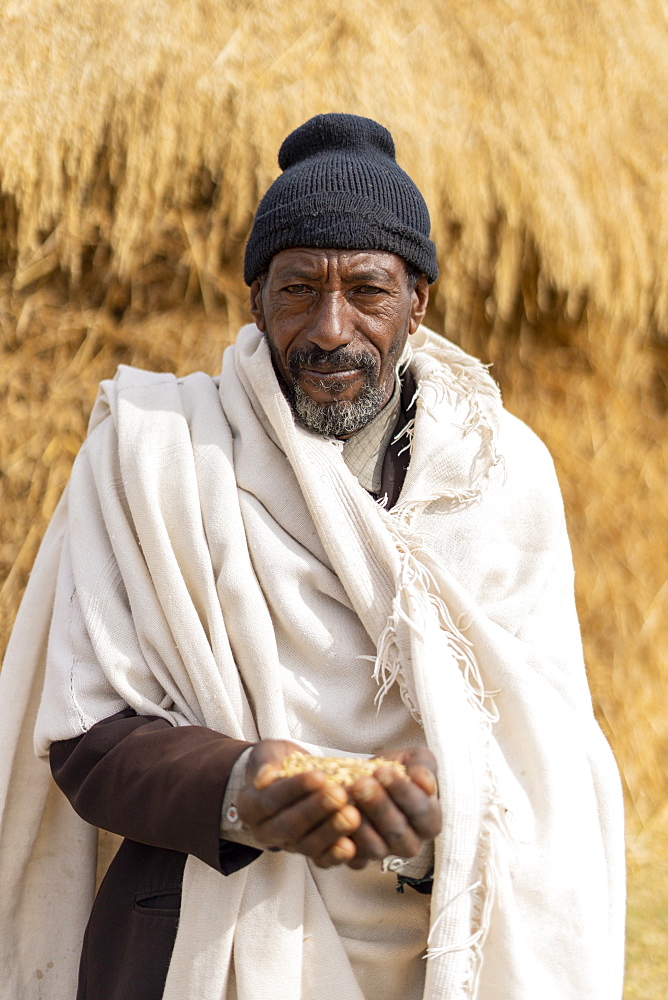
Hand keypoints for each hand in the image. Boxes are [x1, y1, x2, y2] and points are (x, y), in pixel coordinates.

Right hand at [236, 739, 363, 867]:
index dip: (295, 789)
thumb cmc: (279, 761)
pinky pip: (320, 860)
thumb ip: (265, 762)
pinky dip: (335, 855)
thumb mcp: (269, 752)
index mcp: (250, 806)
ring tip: (352, 815)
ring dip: (330, 831)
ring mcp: (287, 845)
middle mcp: (264, 831)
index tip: (319, 776)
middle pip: (289, 826)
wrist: (289, 774)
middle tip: (339, 795)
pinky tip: (351, 846)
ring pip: (306, 845)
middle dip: (315, 810)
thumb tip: (264, 777)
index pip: (271, 800)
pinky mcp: (308, 853)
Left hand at [345, 747, 440, 869]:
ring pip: (374, 847)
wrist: (371, 779)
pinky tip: (334, 815)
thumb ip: (424, 768)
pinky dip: (341, 840)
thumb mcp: (416, 760)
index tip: (384, 770)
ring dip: (359, 822)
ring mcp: (385, 853)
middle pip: (396, 831)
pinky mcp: (359, 860)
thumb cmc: (400, 770)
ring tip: (346, 796)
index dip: (402, 791)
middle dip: (377, 806)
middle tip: (361, 784)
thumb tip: (425, 782)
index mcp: (429, 822)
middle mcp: (410, 844)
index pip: (420, 810)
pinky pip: (352, 858)